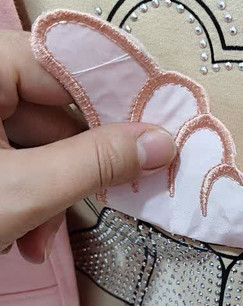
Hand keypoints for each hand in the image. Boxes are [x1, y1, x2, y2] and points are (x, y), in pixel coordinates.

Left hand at [0, 30, 175, 262]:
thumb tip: (163, 142)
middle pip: (48, 111)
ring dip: (46, 198)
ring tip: (37, 242)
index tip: (154, 129)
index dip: (111, 97)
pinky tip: (17, 238)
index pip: (61, 62)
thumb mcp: (25, 189)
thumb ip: (96, 161)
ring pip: (31, 144)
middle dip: (70, 172)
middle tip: (105, 203)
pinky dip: (22, 197)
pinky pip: (9, 160)